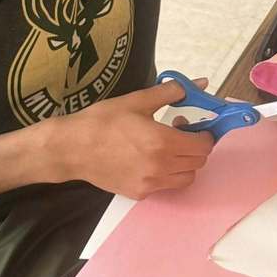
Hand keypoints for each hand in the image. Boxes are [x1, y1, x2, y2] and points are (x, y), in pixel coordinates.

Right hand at [56, 79, 213, 199]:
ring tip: (166, 148)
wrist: (72, 148)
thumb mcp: (137, 100)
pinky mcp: (139, 194)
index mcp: (163, 142)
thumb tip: (199, 83)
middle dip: (195, 147)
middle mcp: (161, 167)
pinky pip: (165, 186)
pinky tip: (149, 160)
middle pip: (198, 162)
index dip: (204, 134)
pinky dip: (167, 175)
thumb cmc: (103, 121)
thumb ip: (171, 92)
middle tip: (179, 132)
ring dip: (184, 163)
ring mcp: (150, 184)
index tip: (192, 125)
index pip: (203, 145)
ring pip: (186, 178)